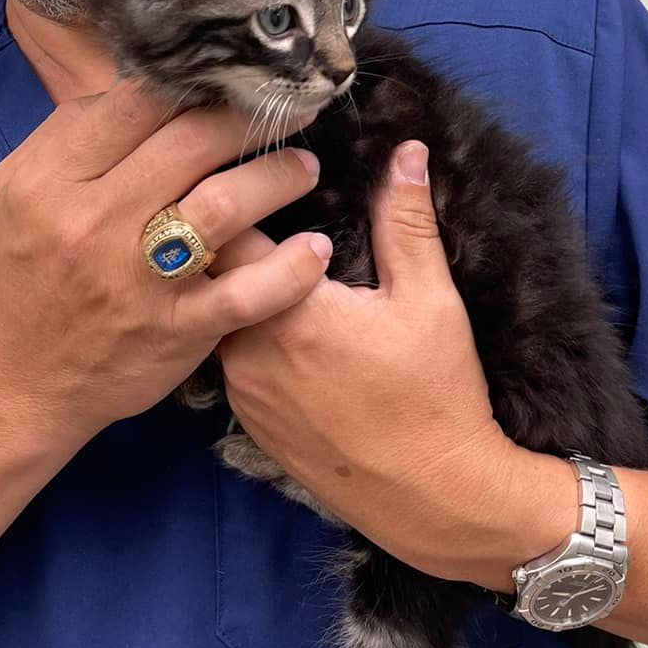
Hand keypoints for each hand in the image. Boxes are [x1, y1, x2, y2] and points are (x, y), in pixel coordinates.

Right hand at [0, 84, 330, 454]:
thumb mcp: (20, 191)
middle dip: (250, 119)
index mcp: (51, 179)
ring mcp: (137, 279)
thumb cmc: (24, 277)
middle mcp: (93, 223)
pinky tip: (314, 250)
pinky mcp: (175, 330)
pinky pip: (248, 293)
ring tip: (303, 168)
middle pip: (190, 143)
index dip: (193, 84)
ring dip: (278, 178)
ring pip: (224, 206)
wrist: (16, 382)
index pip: (136, 104)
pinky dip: (290, 269)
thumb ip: (74, 135)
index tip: (230, 80)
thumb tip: (146, 86)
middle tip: (291, 112)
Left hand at [215, 142, 553, 586]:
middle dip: (229, 235)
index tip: (263, 171)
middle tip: (261, 206)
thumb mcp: (431, 300)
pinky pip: (229, 358)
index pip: (225, 228)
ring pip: (215, 316)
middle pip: (211, 273)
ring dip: (233, 287)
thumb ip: (406, 220)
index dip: (240, 192)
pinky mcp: (249, 422)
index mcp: (286, 312)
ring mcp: (242, 393)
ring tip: (268, 261)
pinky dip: (243, 332)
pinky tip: (279, 323)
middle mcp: (246, 353)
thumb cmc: (437, 397)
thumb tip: (404, 150)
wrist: (433, 498)